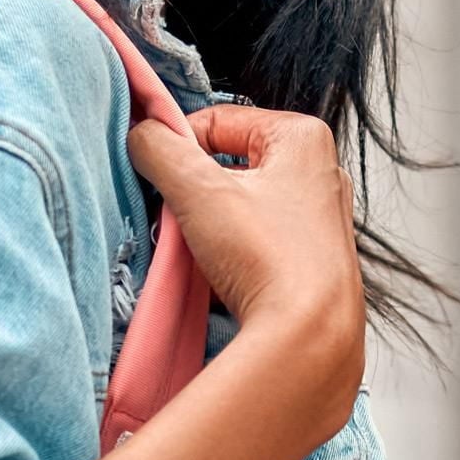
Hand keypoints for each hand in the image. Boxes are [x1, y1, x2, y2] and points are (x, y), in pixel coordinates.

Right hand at [127, 105, 364, 434]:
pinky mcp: (312, 256)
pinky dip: (230, 245)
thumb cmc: (268, 259)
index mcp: (303, 137)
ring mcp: (319, 216)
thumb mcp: (197, 190)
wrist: (308, 339)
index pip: (216, 120)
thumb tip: (140, 133)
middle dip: (194, 186)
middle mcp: (320, 171)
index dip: (178, 147)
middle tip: (180, 216)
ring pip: (239, 199)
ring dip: (209, 218)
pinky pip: (255, 234)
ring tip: (202, 247)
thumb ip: (158, 149)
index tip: (161, 177)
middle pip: (228, 160)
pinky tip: (223, 270)